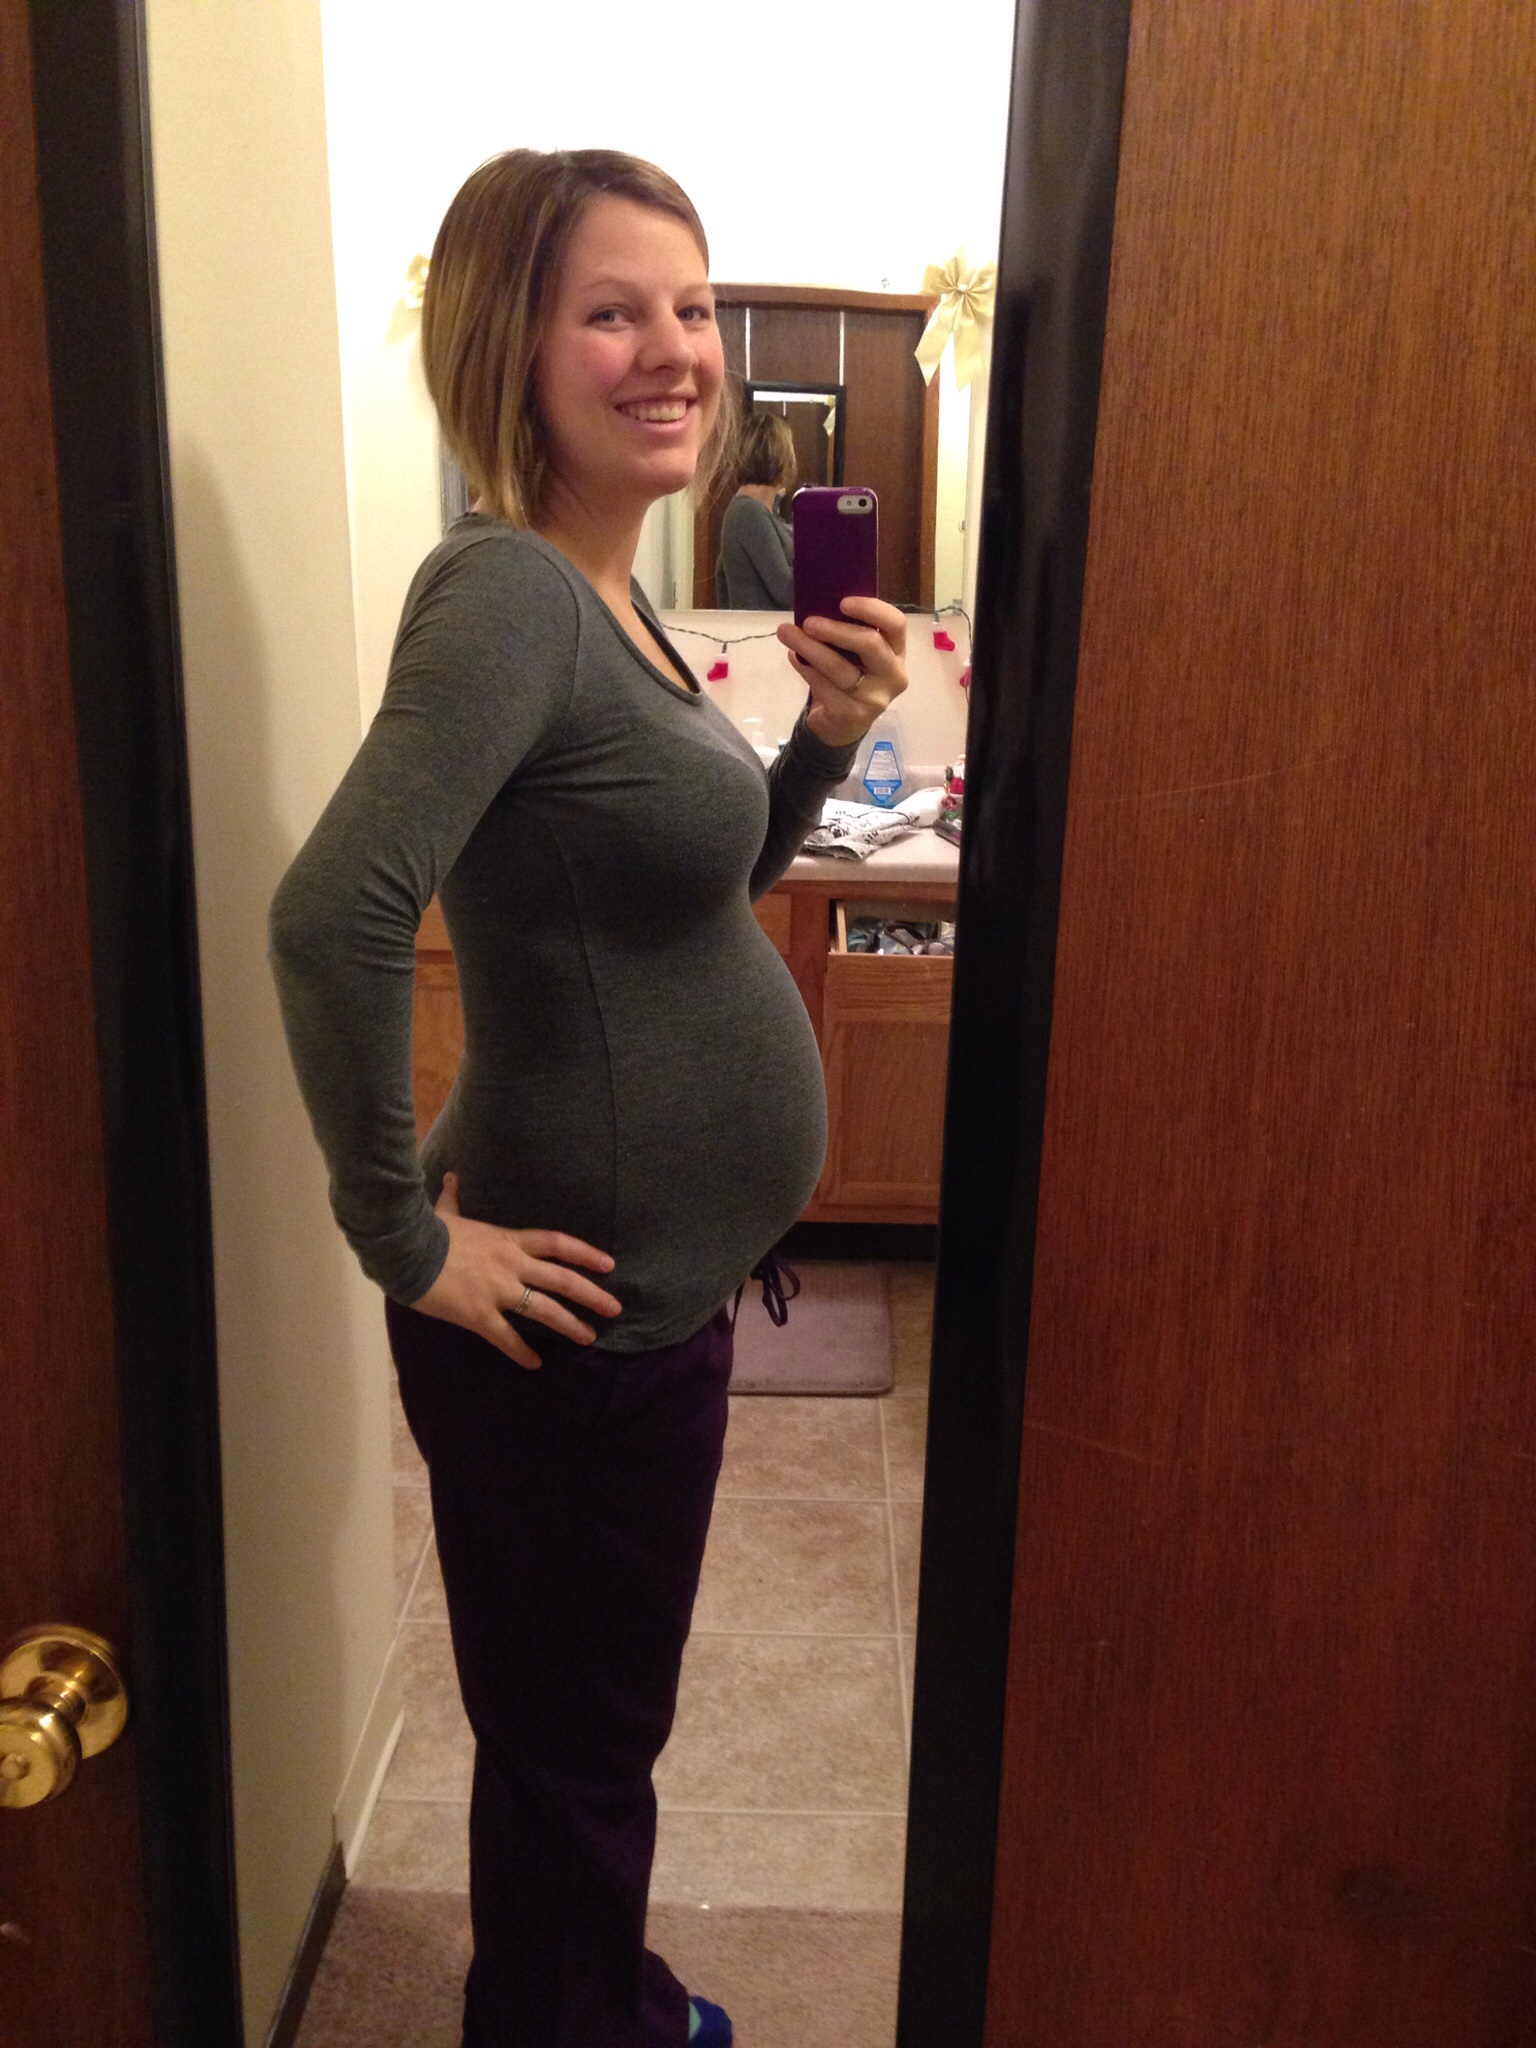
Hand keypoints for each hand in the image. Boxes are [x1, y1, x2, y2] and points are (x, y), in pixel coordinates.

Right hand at [410, 1173, 620, 1367]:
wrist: (405, 1251)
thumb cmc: (427, 1232)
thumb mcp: (446, 1212)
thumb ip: (454, 1198)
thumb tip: (452, 1177)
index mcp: (509, 1240)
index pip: (557, 1243)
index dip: (585, 1253)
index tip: (608, 1264)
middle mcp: (512, 1265)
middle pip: (561, 1279)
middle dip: (591, 1294)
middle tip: (615, 1308)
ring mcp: (498, 1290)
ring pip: (544, 1310)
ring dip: (569, 1324)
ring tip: (589, 1337)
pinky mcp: (480, 1314)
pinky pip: (506, 1337)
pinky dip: (521, 1352)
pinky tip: (534, 1364)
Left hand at [777, 596, 908, 748]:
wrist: (842, 725)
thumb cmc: (849, 677)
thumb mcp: (855, 654)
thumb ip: (848, 632)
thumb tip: (817, 603)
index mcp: (897, 651)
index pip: (896, 624)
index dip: (872, 609)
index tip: (843, 602)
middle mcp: (893, 675)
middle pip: (870, 644)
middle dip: (836, 629)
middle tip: (807, 621)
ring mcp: (875, 698)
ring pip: (840, 667)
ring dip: (810, 647)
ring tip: (786, 633)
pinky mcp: (853, 715)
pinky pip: (824, 686)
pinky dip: (805, 669)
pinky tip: (793, 657)